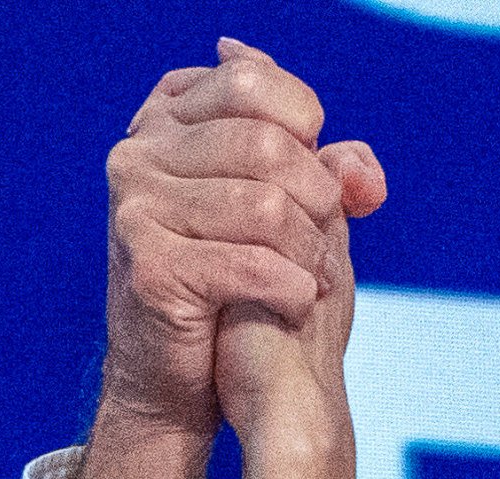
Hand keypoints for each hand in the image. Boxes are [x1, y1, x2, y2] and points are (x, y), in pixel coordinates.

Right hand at [72, 40, 383, 478]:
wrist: (172, 377)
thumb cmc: (229, 286)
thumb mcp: (280, 212)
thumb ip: (325, 173)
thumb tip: (363, 172)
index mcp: (164, 119)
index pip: (249, 81)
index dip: (303, 123)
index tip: (317, 174)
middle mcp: (138, 152)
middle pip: (266, 144)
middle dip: (316, 197)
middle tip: (326, 243)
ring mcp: (136, 206)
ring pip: (265, 205)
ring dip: (309, 249)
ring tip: (314, 278)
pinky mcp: (148, 265)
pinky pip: (251, 263)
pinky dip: (291, 288)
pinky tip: (296, 302)